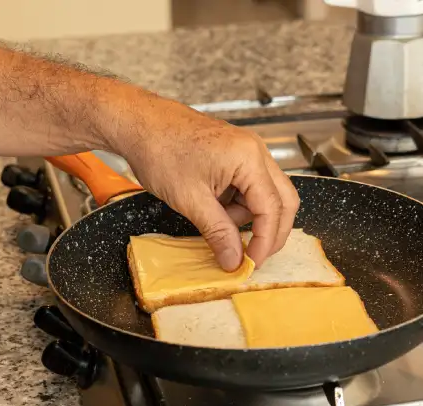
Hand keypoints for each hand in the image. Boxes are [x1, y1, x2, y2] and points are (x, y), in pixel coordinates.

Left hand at [111, 90, 299, 270]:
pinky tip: (213, 207)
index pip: (272, 208)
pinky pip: (249, 187)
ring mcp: (247, 152)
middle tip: (251, 255)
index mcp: (248, 158)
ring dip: (248, 217)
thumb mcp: (190, 200)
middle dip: (270, 231)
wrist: (140, 125)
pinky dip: (237, 205)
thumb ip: (218, 232)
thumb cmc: (160, 150)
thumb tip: (234, 260)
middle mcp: (255, 151)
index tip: (252, 263)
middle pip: (283, 200)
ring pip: (266, 195)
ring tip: (214, 220)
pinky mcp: (236, 156)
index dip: (265, 241)